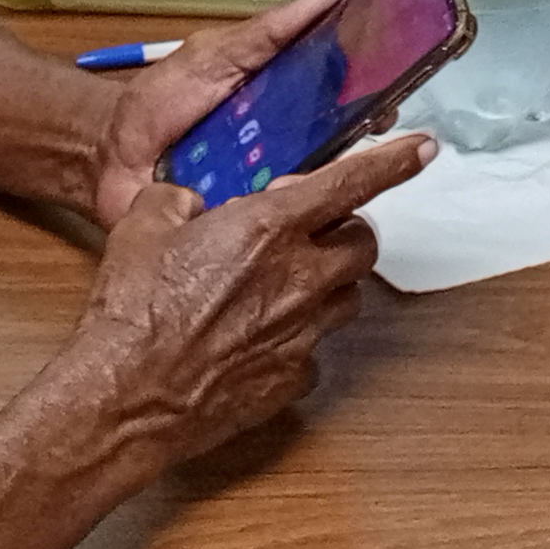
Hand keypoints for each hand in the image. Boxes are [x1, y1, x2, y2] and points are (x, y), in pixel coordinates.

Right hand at [74, 132, 419, 464]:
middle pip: (362, 245)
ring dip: (326, 284)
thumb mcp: (143, 226)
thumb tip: (188, 203)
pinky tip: (258, 338)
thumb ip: (178, 201)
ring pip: (347, 298)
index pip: (350, 183)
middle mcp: (299, 279)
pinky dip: (297, 339)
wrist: (126, 398)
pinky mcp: (292, 380)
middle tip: (312, 232)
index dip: (393, 162)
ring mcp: (302, 334)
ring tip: (282, 285)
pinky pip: (314, 350)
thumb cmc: (133, 311)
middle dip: (345, 231)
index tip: (422, 150)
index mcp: (268, 228)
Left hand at [84, 0, 348, 228]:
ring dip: (322, 190)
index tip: (389, 99)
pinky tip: (289, 216)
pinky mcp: (238, 227)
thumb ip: (263, 34)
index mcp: (281, 106)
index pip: (338, 104)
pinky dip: (281, 223)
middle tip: (367, 148)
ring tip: (328, 182)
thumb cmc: (160, 103)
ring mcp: (261, 190)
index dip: (367, 101)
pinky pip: (270, 229)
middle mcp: (280, 150)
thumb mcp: (212, 57)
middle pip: (334, 155)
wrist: (106, 158)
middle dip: (357, 153)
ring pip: (309, 194)